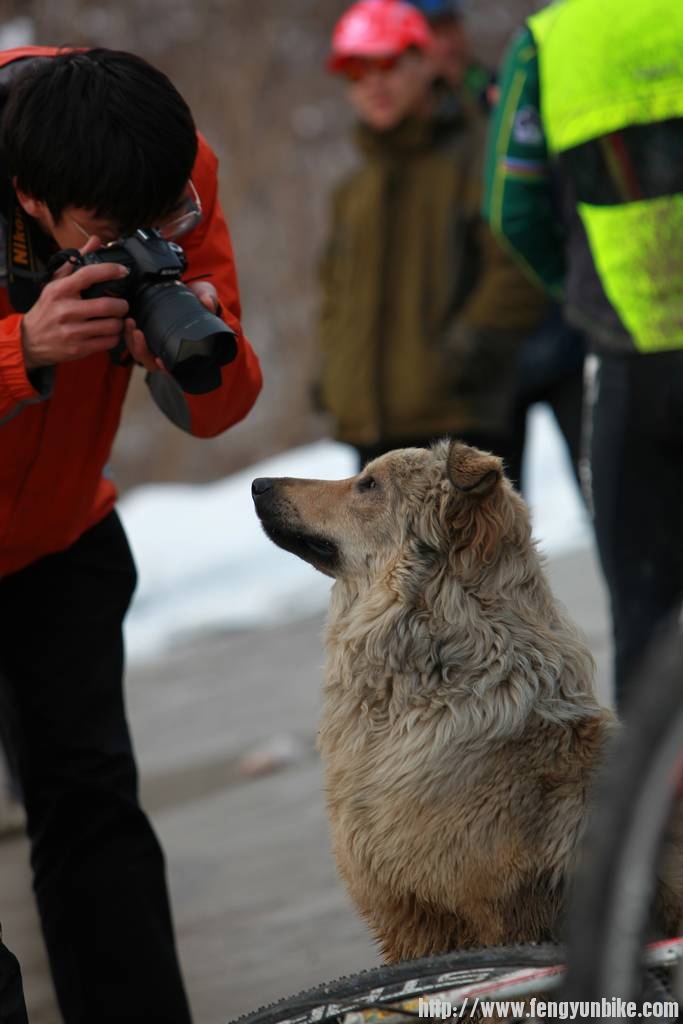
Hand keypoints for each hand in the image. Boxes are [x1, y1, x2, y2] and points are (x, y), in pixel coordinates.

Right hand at [21, 235, 130, 369]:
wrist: (30, 339)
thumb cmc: (48, 308)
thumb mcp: (56, 283)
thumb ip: (77, 262)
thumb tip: (96, 241)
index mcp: (60, 290)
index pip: (88, 275)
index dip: (110, 270)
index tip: (123, 271)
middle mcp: (65, 310)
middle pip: (107, 305)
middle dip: (122, 304)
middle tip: (122, 304)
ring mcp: (72, 331)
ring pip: (112, 326)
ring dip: (119, 322)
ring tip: (116, 319)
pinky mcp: (79, 348)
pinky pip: (109, 342)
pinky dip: (114, 336)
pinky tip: (109, 332)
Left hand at [122, 280, 219, 373]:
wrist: (189, 293)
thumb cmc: (199, 301)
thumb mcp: (205, 297)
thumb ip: (208, 300)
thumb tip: (206, 301)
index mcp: (184, 350)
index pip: (173, 367)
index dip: (165, 367)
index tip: (160, 360)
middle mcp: (168, 351)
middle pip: (150, 362)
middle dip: (141, 350)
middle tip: (138, 332)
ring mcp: (155, 344)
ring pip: (138, 353)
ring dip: (132, 341)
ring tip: (131, 322)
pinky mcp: (145, 334)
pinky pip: (132, 341)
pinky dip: (128, 333)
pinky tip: (128, 320)